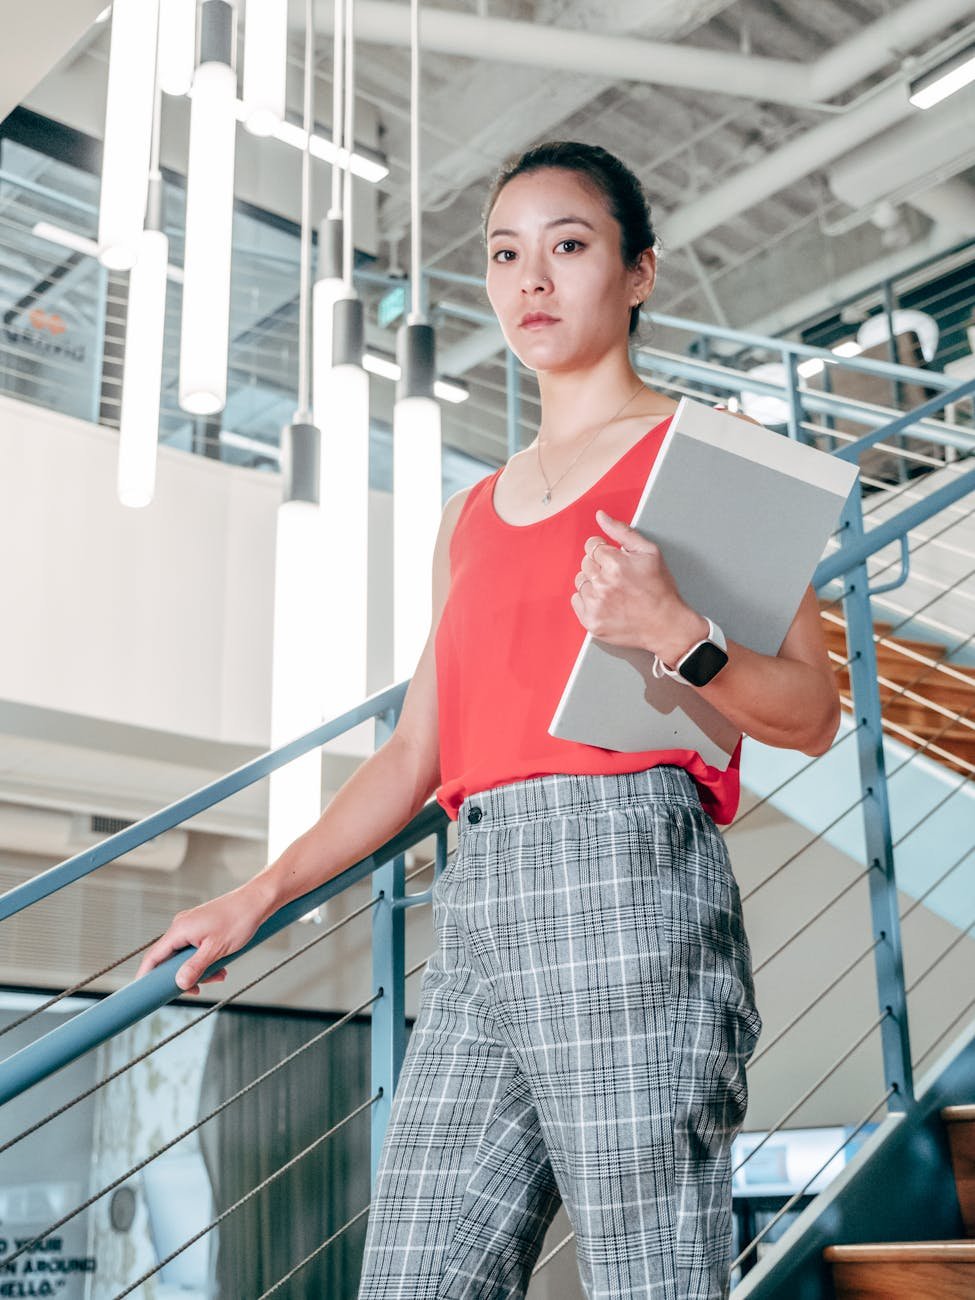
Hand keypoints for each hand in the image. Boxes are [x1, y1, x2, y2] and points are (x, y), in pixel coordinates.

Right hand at [135, 879, 273, 995]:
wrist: (257, 901)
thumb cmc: (238, 920)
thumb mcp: (216, 950)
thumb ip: (195, 968)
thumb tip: (179, 983)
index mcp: (179, 930)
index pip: (153, 956)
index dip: (146, 976)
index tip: (143, 993)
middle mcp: (181, 926)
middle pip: (171, 960)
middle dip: (186, 976)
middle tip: (200, 988)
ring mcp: (191, 926)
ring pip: (186, 957)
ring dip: (200, 970)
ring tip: (219, 974)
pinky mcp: (202, 927)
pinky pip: (196, 949)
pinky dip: (206, 960)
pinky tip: (221, 965)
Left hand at [570, 508, 706, 664]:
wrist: (666, 625)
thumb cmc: (660, 589)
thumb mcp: (649, 552)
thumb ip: (622, 531)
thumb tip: (601, 516)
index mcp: (615, 563)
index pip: (592, 546)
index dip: (605, 551)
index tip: (615, 562)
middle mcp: (602, 584)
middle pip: (585, 563)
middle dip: (599, 566)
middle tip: (618, 578)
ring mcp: (595, 604)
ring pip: (580, 581)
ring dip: (593, 583)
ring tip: (613, 591)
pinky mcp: (591, 621)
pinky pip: (576, 600)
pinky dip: (587, 600)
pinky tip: (606, 602)